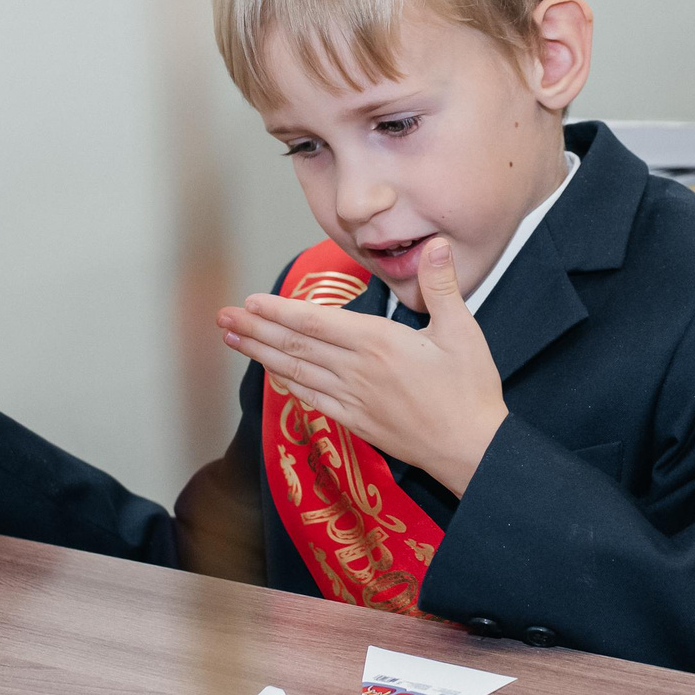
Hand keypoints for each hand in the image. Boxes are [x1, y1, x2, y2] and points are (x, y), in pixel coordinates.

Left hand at [217, 238, 508, 491]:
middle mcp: (357, 371)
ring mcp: (353, 399)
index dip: (280, 311)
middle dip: (255, 330)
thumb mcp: (463, 331)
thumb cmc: (469, 391)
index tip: (251, 302)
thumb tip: (435, 245)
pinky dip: (288, 385)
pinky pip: (313, 400)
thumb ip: (442, 286)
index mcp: (378, 344)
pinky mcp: (357, 422)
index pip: (317, 322)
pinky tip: (273, 376)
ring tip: (233, 340)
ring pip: (296, 372)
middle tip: (223, 317)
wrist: (471, 449)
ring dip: (261, 355)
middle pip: (296, 346)